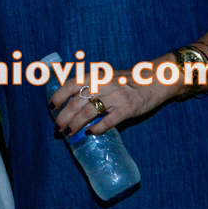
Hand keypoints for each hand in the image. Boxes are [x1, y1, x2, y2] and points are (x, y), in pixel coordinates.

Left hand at [48, 60, 179, 136]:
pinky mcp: (127, 109)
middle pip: (77, 102)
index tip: (51, 107)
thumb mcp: (108, 75)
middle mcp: (104, 84)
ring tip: (69, 133)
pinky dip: (96, 128)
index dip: (59, 95)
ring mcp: (115, 97)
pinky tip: (90, 133)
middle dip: (64, 116)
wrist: (156, 80)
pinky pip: (108, 121)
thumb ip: (92, 84)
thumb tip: (72, 100)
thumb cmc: (128, 80)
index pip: (72, 84)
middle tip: (58, 128)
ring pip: (88, 112)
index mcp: (97, 75)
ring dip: (76, 125)